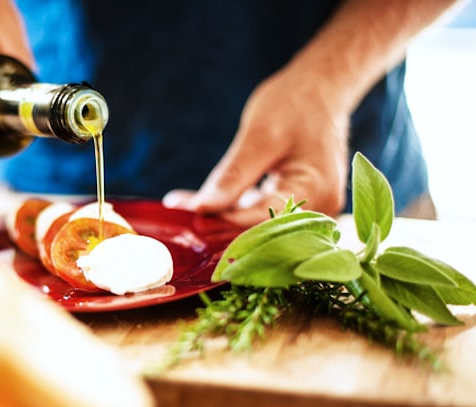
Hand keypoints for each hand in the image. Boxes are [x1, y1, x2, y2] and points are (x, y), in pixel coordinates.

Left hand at [164, 66, 350, 226]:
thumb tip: (201, 208)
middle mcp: (319, 210)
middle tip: (177, 212)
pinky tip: (203, 202)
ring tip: (182, 207)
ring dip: (221, 216)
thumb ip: (233, 176)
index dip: (220, 223)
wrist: (320, 87)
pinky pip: (260, 212)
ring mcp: (310, 208)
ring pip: (256, 222)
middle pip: (259, 228)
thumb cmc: (295, 103)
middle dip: (217, 223)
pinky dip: (233, 207)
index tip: (184, 217)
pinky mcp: (295, 202)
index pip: (260, 221)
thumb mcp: (260, 137)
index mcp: (316, 193)